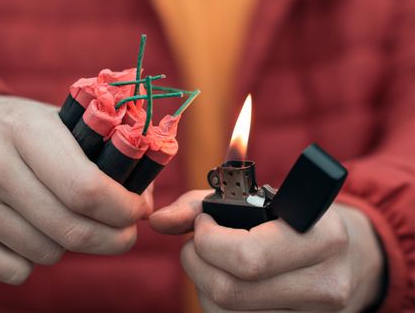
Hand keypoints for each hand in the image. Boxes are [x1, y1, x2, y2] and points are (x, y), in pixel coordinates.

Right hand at [0, 95, 150, 283]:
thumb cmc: (15, 131)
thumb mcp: (55, 121)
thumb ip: (103, 154)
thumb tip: (146, 199)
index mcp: (23, 129)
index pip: (87, 189)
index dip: (124, 209)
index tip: (138, 212)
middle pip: (71, 230)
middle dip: (112, 238)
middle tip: (123, 232)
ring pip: (46, 254)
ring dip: (68, 244)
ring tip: (62, 217)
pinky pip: (14, 271)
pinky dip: (32, 259)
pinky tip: (28, 230)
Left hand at [150, 190, 383, 311]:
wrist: (341, 253)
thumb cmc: (289, 218)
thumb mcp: (255, 198)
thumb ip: (200, 204)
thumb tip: (157, 221)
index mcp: (321, 237)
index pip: (249, 257)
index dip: (211, 242)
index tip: (204, 224)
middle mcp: (324, 284)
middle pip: (231, 291)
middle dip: (196, 262)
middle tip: (196, 243)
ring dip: (202, 284)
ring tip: (210, 260)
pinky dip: (215, 301)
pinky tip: (223, 280)